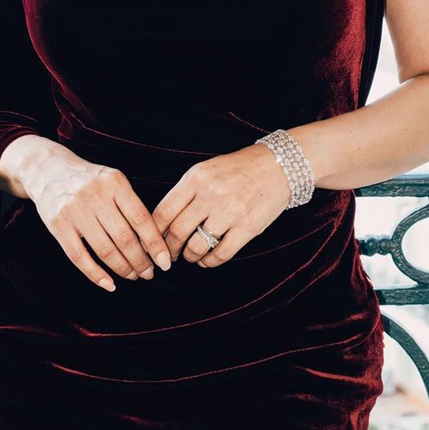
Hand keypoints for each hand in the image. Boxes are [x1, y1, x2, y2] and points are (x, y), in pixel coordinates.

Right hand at [19, 140, 172, 291]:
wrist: (48, 170)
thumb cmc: (90, 180)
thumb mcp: (113, 180)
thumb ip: (130, 205)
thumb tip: (152, 243)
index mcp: (115, 182)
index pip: (140, 218)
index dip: (155, 244)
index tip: (165, 261)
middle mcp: (95, 195)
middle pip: (124, 237)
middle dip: (141, 261)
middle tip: (149, 274)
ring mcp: (75, 211)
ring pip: (104, 250)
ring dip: (122, 268)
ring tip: (133, 276)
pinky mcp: (58, 226)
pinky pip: (79, 257)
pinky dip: (96, 275)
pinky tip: (109, 284)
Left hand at [150, 143, 291, 268]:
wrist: (276, 166)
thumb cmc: (236, 169)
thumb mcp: (206, 171)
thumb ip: (185, 192)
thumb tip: (163, 222)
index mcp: (195, 178)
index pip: (163, 212)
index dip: (153, 233)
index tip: (152, 242)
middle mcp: (210, 194)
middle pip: (177, 231)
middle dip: (169, 249)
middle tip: (169, 255)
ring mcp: (229, 212)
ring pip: (197, 246)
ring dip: (189, 256)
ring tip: (190, 256)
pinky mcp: (247, 228)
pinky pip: (221, 254)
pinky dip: (209, 262)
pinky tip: (207, 260)